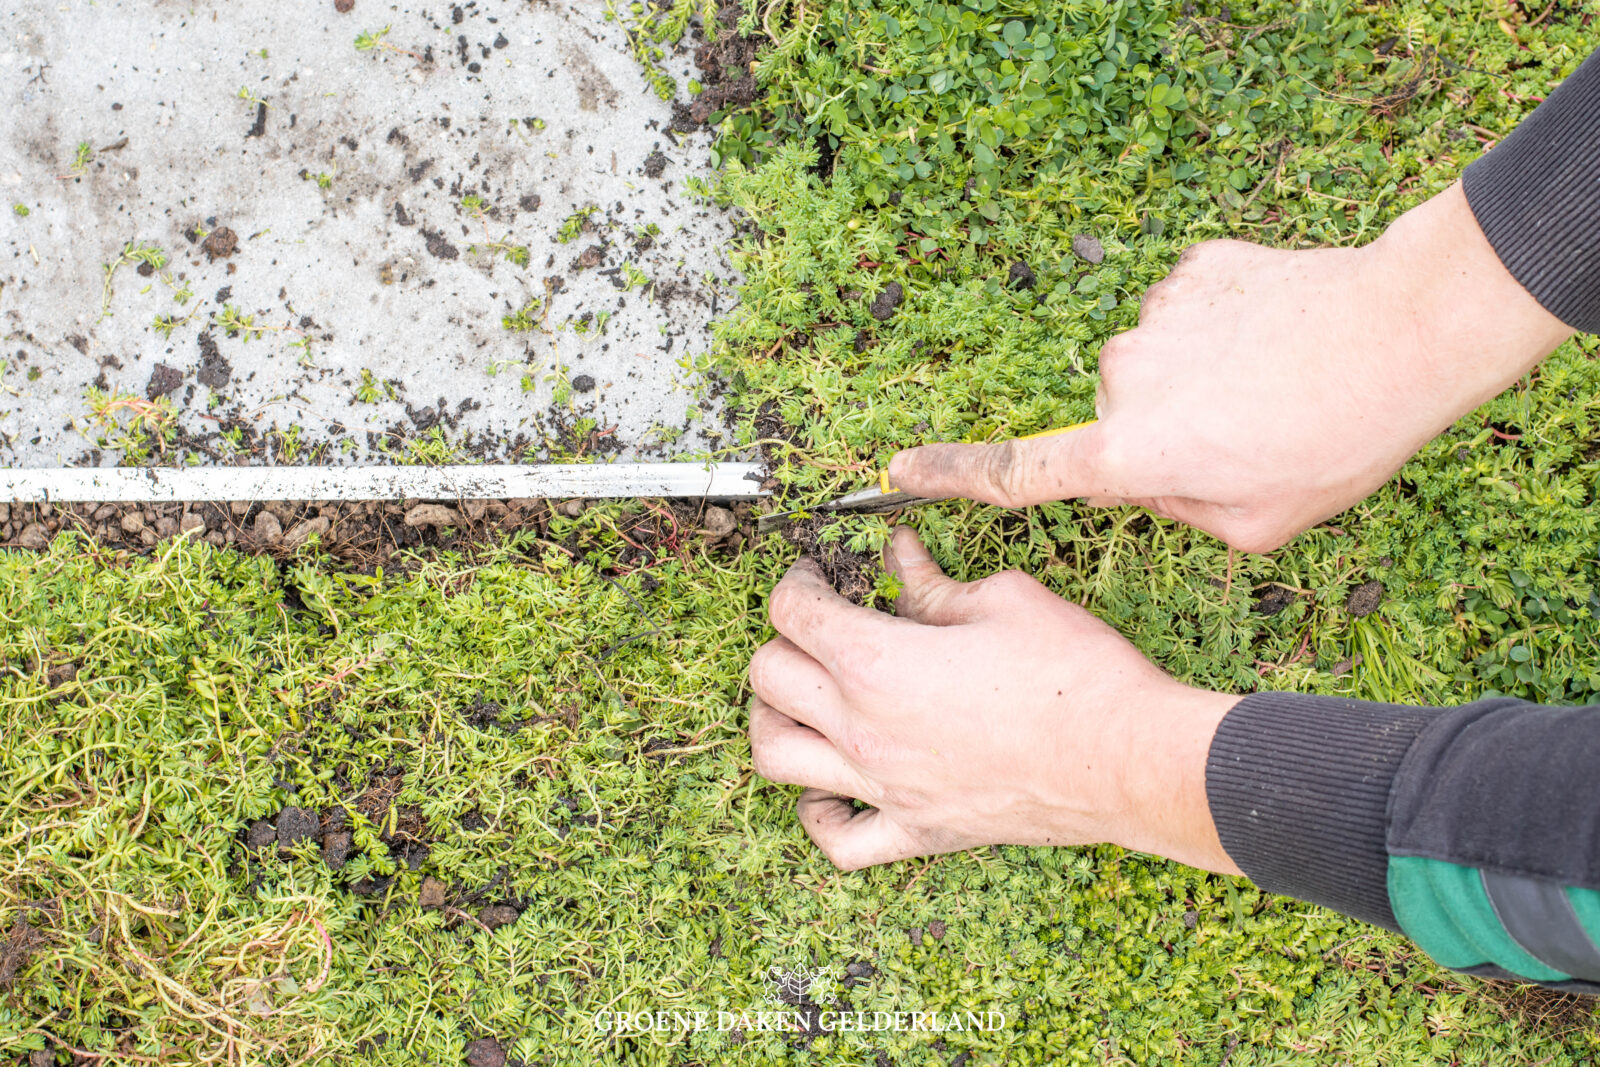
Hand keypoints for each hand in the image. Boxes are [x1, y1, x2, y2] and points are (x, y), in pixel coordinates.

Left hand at [747, 526, 1240, 872]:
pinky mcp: (918, 830)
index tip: (816, 578)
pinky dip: (817, 816)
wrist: (1128, 759)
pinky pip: (837, 840)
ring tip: (800, 698)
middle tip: (815, 627)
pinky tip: (830, 788)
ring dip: (772, 719)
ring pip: (774, 757)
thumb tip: (901, 555)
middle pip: (767, 678)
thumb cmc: (1076, 674)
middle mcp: (863, 728)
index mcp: (877, 661)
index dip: (795, 583)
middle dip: (781, 640)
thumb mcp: (1003, 600)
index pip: (791, 614)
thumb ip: (934, 584)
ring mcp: (884, 787)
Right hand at [887, 183, 1573, 551]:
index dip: (947, 476)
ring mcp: (1152, 317)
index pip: (1014, 473)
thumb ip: (1179, 513)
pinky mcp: (1190, 270)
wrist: (1403, 331)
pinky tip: (1278, 340)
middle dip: (1164, 436)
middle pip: (1116, 419)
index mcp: (1126, 454)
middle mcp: (1120, 380)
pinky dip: (1223, 329)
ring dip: (1200, 380)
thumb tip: (1150, 481)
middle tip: (1248, 440)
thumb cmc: (1336, 441)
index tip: (894, 472)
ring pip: (1155, 364)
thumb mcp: (1256, 526)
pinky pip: (1188, 312)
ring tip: (1276, 387)